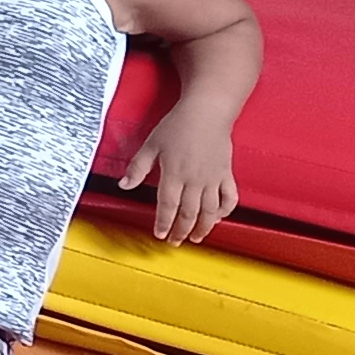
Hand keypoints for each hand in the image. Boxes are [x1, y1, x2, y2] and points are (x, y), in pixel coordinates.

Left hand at [118, 99, 241, 245]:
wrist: (208, 111)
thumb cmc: (177, 125)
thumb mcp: (151, 144)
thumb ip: (138, 167)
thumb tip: (124, 185)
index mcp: (174, 174)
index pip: (168, 206)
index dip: (164, 223)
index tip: (160, 235)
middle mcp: (195, 180)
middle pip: (188, 213)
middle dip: (181, 231)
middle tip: (175, 242)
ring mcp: (213, 178)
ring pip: (210, 210)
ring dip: (203, 227)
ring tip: (195, 238)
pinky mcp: (226, 174)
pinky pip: (230, 197)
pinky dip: (225, 211)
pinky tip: (218, 218)